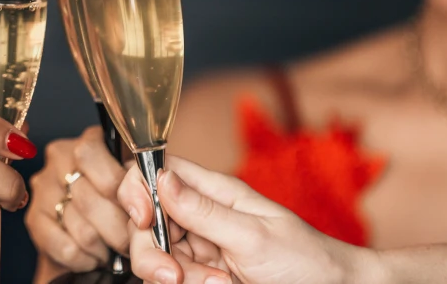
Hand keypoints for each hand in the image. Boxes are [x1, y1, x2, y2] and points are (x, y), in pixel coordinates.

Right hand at [26, 126, 129, 277]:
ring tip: (113, 250)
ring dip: (103, 247)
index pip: (97, 158)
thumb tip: (161, 186)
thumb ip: (139, 179)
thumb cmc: (114, 197)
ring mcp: (43, 188)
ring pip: (81, 229)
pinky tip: (94, 256)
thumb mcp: (130, 178)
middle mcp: (60, 158)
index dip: (122, 190)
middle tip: (134, 244)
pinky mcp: (34, 218)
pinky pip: (65, 247)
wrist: (84, 224)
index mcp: (88, 142)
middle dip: (119, 230)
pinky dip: (85, 258)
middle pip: (91, 200)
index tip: (143, 215)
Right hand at [118, 156, 368, 283]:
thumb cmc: (308, 261)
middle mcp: (200, 216)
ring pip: (154, 255)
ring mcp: (199, 249)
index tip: (144, 216)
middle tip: (173, 274)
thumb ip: (203, 209)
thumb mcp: (253, 235)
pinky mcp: (199, 276)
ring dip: (174, 276)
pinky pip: (169, 279)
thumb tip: (161, 178)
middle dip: (151, 249)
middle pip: (146, 220)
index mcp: (214, 192)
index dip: (138, 189)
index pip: (158, 172)